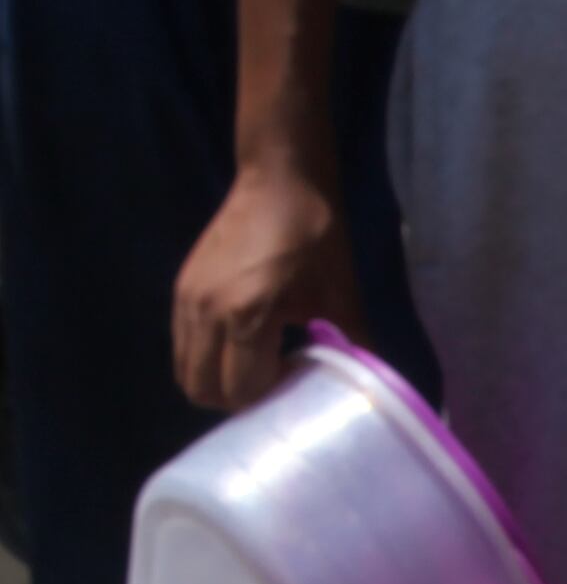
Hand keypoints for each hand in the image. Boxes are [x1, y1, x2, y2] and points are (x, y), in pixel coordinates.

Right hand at [172, 159, 363, 411]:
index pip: (240, 390)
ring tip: (258, 368)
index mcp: (245, 317)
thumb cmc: (316, 239)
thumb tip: (369, 387)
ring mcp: (186, 300)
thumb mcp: (342, 296)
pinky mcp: (180, 289)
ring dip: (218, 381)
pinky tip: (243, 346)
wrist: (278, 183)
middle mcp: (205, 313)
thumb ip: (353, 347)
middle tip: (275, 386)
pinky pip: (182, 344)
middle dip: (238, 400)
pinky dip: (207, 358)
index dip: (270, 399)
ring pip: (185, 371)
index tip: (299, 384)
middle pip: (202, 390)